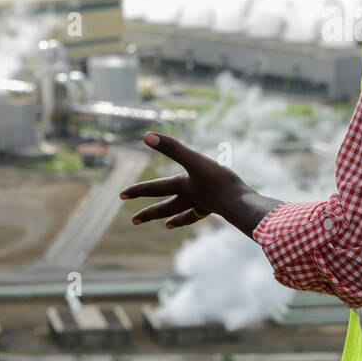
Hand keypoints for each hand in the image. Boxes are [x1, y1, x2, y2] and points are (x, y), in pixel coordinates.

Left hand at [120, 132, 245, 228]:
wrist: (240, 203)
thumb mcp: (194, 160)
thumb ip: (172, 148)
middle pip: (166, 207)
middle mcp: (191, 197)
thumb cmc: (218, 181)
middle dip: (149, 213)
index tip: (121, 194)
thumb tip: (145, 135)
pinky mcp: (220, 206)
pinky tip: (204, 211)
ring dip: (175, 218)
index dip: (138, 189)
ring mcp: (206, 204)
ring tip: (168, 225)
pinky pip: (206, 212)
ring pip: (186, 213)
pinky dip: (199, 214)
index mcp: (184, 186)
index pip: (155, 187)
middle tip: (133, 221)